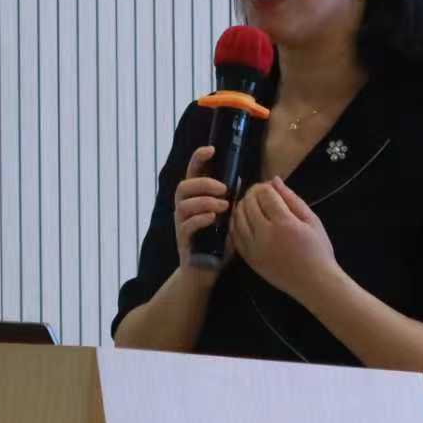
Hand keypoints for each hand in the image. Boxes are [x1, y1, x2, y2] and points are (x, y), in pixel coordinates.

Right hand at [174, 146, 230, 271]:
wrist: (205, 272)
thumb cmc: (218, 243)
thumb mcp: (228, 219)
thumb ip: (230, 200)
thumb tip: (241, 180)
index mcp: (195, 198)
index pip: (192, 173)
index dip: (198, 158)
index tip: (212, 150)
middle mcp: (184, 208)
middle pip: (184, 186)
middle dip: (204, 183)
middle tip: (224, 189)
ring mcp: (181, 224)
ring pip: (184, 204)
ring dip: (205, 201)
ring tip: (223, 207)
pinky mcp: (183, 240)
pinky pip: (186, 225)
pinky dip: (200, 219)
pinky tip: (213, 219)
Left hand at [231, 177, 338, 303]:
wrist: (314, 282)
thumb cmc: (318, 250)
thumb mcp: (312, 220)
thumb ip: (292, 199)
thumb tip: (274, 180)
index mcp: (284, 223)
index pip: (264, 194)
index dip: (265, 186)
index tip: (269, 187)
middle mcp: (265, 235)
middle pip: (248, 204)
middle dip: (252, 193)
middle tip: (260, 194)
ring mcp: (254, 248)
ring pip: (237, 218)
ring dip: (242, 206)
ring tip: (252, 205)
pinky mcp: (249, 259)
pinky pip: (234, 236)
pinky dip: (236, 223)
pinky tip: (244, 220)